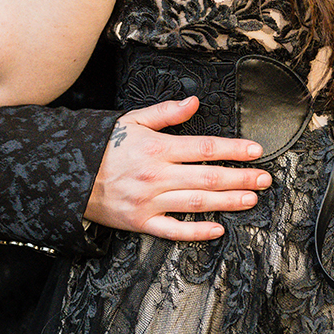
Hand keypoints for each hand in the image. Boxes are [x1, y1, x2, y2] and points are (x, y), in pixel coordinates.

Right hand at [83, 97, 272, 240]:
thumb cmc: (103, 146)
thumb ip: (166, 112)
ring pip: (197, 203)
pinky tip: (217, 229)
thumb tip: (194, 102)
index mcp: (158, 147)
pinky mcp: (141, 222)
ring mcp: (150, 201)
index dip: (234, 149)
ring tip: (251, 199)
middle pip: (208, 176)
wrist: (68, 174)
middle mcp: (157, 175)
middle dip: (241, 178)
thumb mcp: (133, 120)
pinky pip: (173, 230)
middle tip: (264, 179)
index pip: (205, 147)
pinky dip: (197, 232)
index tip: (256, 150)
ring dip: (228, 201)